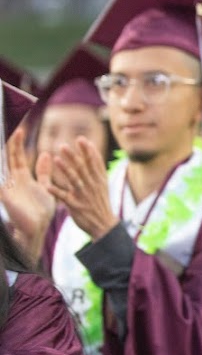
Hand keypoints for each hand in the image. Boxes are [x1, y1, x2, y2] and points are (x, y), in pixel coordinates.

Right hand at [0, 124, 54, 261]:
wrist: (38, 228)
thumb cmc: (40, 209)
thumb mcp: (44, 186)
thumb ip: (43, 171)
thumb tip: (45, 154)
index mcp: (21, 177)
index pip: (17, 155)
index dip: (18, 142)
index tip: (20, 128)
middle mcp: (12, 180)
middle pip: (8, 157)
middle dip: (9, 143)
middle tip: (9, 126)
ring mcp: (7, 188)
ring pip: (1, 168)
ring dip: (0, 155)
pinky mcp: (5, 197)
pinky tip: (0, 175)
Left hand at [50, 138, 116, 240]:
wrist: (104, 225)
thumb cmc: (100, 202)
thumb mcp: (102, 183)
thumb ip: (96, 166)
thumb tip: (91, 148)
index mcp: (99, 180)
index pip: (95, 163)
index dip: (88, 151)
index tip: (81, 140)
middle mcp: (92, 186)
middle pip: (83, 168)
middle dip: (74, 157)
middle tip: (63, 145)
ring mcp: (84, 195)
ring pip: (74, 180)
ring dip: (65, 169)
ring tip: (56, 159)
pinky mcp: (76, 205)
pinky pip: (64, 197)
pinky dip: (56, 191)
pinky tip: (47, 186)